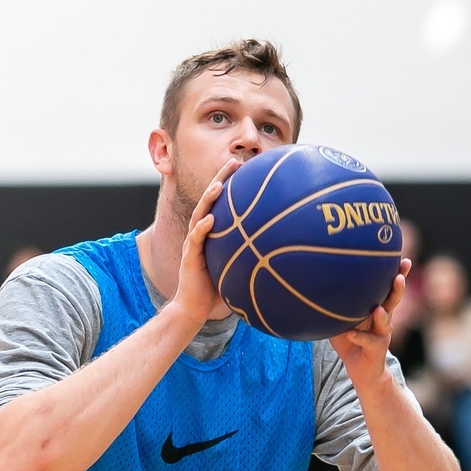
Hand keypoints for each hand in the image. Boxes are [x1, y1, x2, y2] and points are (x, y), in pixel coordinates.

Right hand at [171, 159, 239, 323]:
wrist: (193, 308)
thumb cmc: (216, 289)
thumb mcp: (236, 267)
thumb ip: (250, 254)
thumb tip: (280, 250)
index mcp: (211, 233)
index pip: (220, 203)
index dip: (230, 184)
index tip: (245, 168)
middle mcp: (200, 233)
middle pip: (209, 200)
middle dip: (220, 179)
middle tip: (234, 162)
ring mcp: (193, 243)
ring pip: (199, 214)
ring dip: (208, 199)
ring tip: (218, 185)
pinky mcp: (189, 257)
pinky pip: (195, 239)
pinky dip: (202, 228)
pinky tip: (210, 220)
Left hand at [330, 259, 411, 390]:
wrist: (361, 370)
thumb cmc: (350, 340)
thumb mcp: (340, 319)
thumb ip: (334, 305)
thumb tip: (313, 285)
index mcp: (377, 307)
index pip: (387, 286)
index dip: (395, 273)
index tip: (401, 257)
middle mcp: (383, 318)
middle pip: (393, 300)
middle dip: (398, 288)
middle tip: (399, 276)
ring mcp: (382, 334)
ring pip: (386, 321)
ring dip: (383, 314)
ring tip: (380, 308)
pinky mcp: (377, 349)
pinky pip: (369, 341)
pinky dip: (360, 336)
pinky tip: (351, 333)